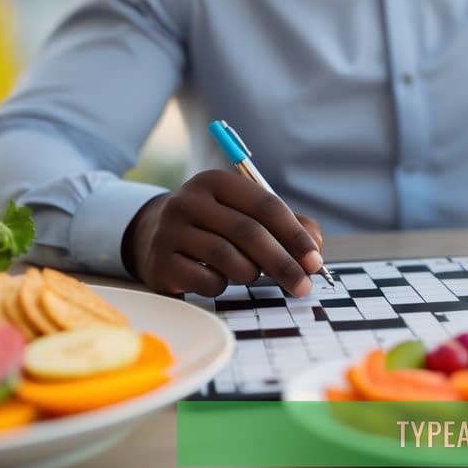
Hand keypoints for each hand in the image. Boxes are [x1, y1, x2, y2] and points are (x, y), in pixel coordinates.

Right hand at [122, 169, 324, 297]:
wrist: (151, 236)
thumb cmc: (214, 226)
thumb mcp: (245, 214)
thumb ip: (286, 227)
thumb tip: (315, 248)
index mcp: (217, 182)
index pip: (265, 205)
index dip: (294, 235)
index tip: (315, 261)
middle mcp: (189, 200)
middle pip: (248, 232)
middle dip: (282, 263)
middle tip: (303, 285)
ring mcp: (170, 231)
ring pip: (227, 258)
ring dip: (250, 273)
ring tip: (251, 274)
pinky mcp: (160, 263)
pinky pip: (205, 280)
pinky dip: (222, 285)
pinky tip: (219, 279)